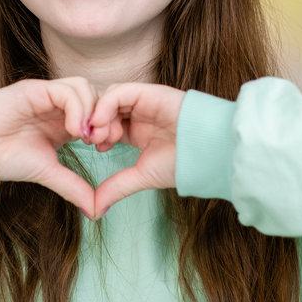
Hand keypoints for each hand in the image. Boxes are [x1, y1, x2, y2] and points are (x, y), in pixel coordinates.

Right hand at [0, 78, 99, 217]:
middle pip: (96, 95)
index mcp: (63, 121)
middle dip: (105, 117)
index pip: (98, 113)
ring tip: (85, 137)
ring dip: (92, 111)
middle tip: (100, 142)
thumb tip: (96, 211)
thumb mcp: (48, 173)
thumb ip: (73, 186)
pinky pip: (66, 90)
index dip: (107, 126)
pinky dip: (77, 109)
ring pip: (84, 87)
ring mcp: (46, 94)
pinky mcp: (34, 89)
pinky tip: (73, 131)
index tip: (104, 148)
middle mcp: (57, 105)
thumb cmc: (5, 159)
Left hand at [89, 83, 184, 216]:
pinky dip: (106, 106)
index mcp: (137, 130)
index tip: (96, 150)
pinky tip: (103, 124)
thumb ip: (117, 186)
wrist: (210, 152)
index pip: (107, 125)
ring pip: (109, 98)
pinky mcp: (149, 92)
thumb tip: (94, 209)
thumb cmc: (184, 163)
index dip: (97, 135)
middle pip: (105, 109)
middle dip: (94, 125)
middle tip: (92, 141)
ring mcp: (144, 101)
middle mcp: (139, 113)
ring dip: (99, 116)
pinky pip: (120, 92)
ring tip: (100, 136)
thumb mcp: (143, 176)